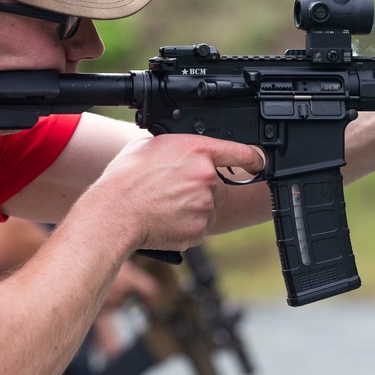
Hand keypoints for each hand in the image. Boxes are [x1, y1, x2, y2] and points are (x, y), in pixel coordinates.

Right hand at [97, 134, 264, 251]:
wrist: (114, 213)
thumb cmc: (125, 178)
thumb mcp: (151, 145)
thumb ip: (177, 146)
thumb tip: (183, 150)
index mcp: (197, 151)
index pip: (241, 151)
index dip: (254, 157)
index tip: (260, 161)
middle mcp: (207, 178)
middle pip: (218, 184)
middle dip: (201, 188)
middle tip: (173, 189)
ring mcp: (205, 206)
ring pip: (208, 207)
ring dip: (193, 207)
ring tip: (164, 204)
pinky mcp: (199, 230)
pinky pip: (199, 226)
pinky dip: (186, 225)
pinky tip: (165, 219)